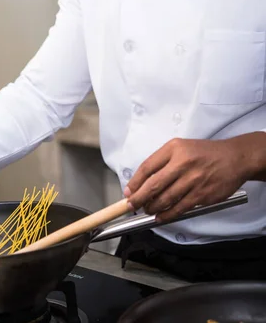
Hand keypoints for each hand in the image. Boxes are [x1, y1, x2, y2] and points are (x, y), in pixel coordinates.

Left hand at [123, 134, 265, 222]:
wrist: (234, 158)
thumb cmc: (205, 153)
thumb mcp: (181, 147)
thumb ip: (163, 161)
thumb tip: (143, 181)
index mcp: (173, 148)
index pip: (147, 167)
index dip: (135, 182)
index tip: (128, 192)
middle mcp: (182, 163)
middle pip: (153, 185)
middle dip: (139, 198)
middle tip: (131, 205)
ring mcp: (192, 180)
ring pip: (165, 198)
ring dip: (152, 207)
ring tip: (146, 210)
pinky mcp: (201, 194)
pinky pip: (179, 208)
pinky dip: (167, 215)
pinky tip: (160, 217)